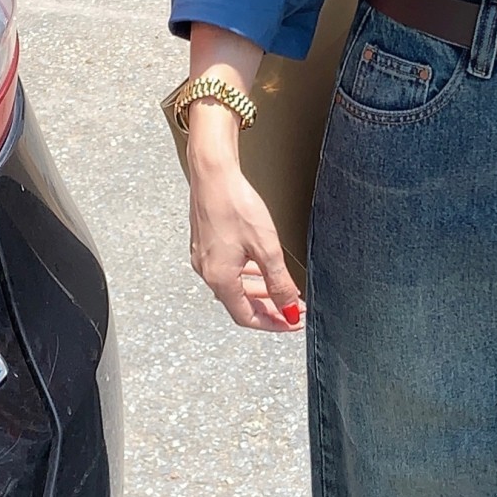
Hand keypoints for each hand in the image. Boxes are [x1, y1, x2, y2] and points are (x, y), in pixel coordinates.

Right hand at [188, 127, 302, 332]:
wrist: (213, 174)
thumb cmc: (236, 205)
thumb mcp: (266, 248)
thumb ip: (279, 283)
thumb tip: (289, 309)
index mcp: (220, 278)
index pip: (247, 317)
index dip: (273, 323)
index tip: (293, 322)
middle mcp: (207, 272)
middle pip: (240, 303)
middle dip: (269, 308)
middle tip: (293, 307)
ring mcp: (203, 258)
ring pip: (234, 286)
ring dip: (259, 292)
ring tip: (282, 290)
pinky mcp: (205, 244)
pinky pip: (228, 271)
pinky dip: (247, 276)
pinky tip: (260, 268)